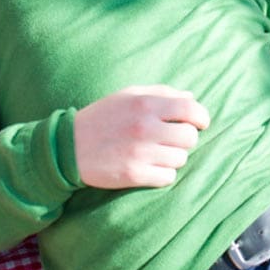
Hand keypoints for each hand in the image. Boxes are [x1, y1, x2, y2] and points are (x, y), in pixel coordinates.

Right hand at [74, 85, 209, 188]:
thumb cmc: (103, 117)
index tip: (201, 123)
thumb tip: (192, 96)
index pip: (191, 108)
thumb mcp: (129, 96)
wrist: (67, 147)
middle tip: (173, 139)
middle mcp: (145, 127)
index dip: (202, 117)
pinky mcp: (133, 175)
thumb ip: (162, 93)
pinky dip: (163, 174)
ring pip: (181, 158)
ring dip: (174, 157)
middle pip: (189, 137)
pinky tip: (151, 167)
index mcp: (146, 104)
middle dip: (186, 139)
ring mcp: (139, 153)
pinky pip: (167, 177)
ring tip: (157, 153)